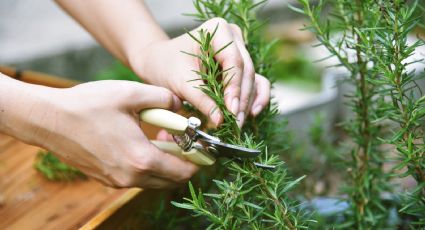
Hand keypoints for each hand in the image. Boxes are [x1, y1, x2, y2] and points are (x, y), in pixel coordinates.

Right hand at [22, 81, 197, 187]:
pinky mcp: (106, 179)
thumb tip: (180, 104)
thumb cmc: (88, 105)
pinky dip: (147, 165)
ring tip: (162, 137)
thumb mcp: (131, 94)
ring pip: (155, 180)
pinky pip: (137, 178)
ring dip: (165, 163)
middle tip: (182, 139)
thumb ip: (164, 98)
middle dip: (183, 161)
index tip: (204, 148)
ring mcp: (117, 181)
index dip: (199, 160)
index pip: (183, 171)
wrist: (49, 120)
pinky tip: (141, 142)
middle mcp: (131, 177)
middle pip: (171, 179)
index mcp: (141, 158)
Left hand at [130, 18, 270, 126]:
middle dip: (241, 100)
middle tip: (235, 124)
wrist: (159, 62)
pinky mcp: (241, 67)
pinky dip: (255, 98)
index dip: (234, 87)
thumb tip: (220, 120)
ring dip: (247, 103)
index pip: (233, 61)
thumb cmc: (167, 66)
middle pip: (246, 71)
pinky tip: (251, 114)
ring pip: (252, 80)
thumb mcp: (181, 83)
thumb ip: (201, 100)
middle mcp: (234, 37)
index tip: (231, 110)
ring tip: (237, 124)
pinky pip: (256, 82)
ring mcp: (240, 51)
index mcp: (218, 30)